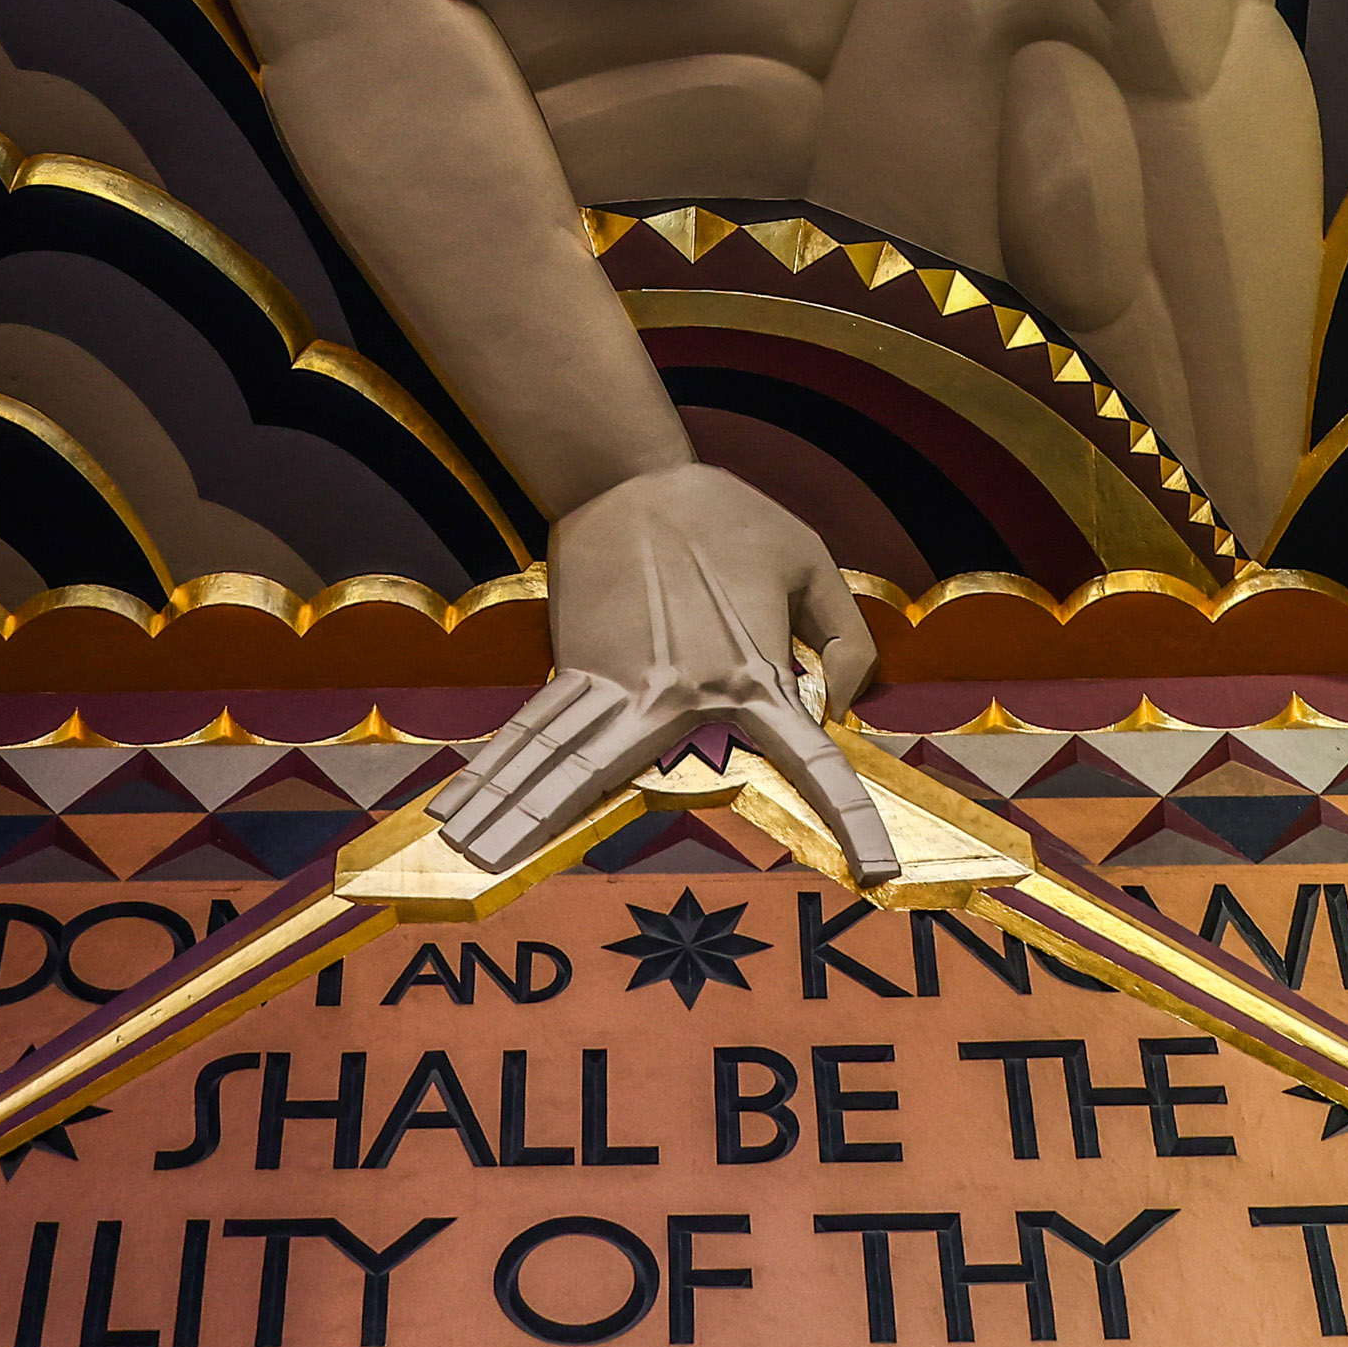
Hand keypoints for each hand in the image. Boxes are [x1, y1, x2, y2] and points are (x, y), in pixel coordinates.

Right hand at [438, 464, 894, 880]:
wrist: (628, 477)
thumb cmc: (727, 517)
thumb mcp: (812, 559)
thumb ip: (846, 638)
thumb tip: (834, 709)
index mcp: (756, 675)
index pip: (814, 761)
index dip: (851, 818)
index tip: (876, 870)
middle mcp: (689, 697)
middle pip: (669, 792)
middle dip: (674, 830)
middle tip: (625, 858)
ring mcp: (624, 689)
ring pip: (575, 770)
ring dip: (524, 814)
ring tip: (477, 850)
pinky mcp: (576, 670)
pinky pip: (547, 735)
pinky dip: (510, 774)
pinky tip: (471, 806)